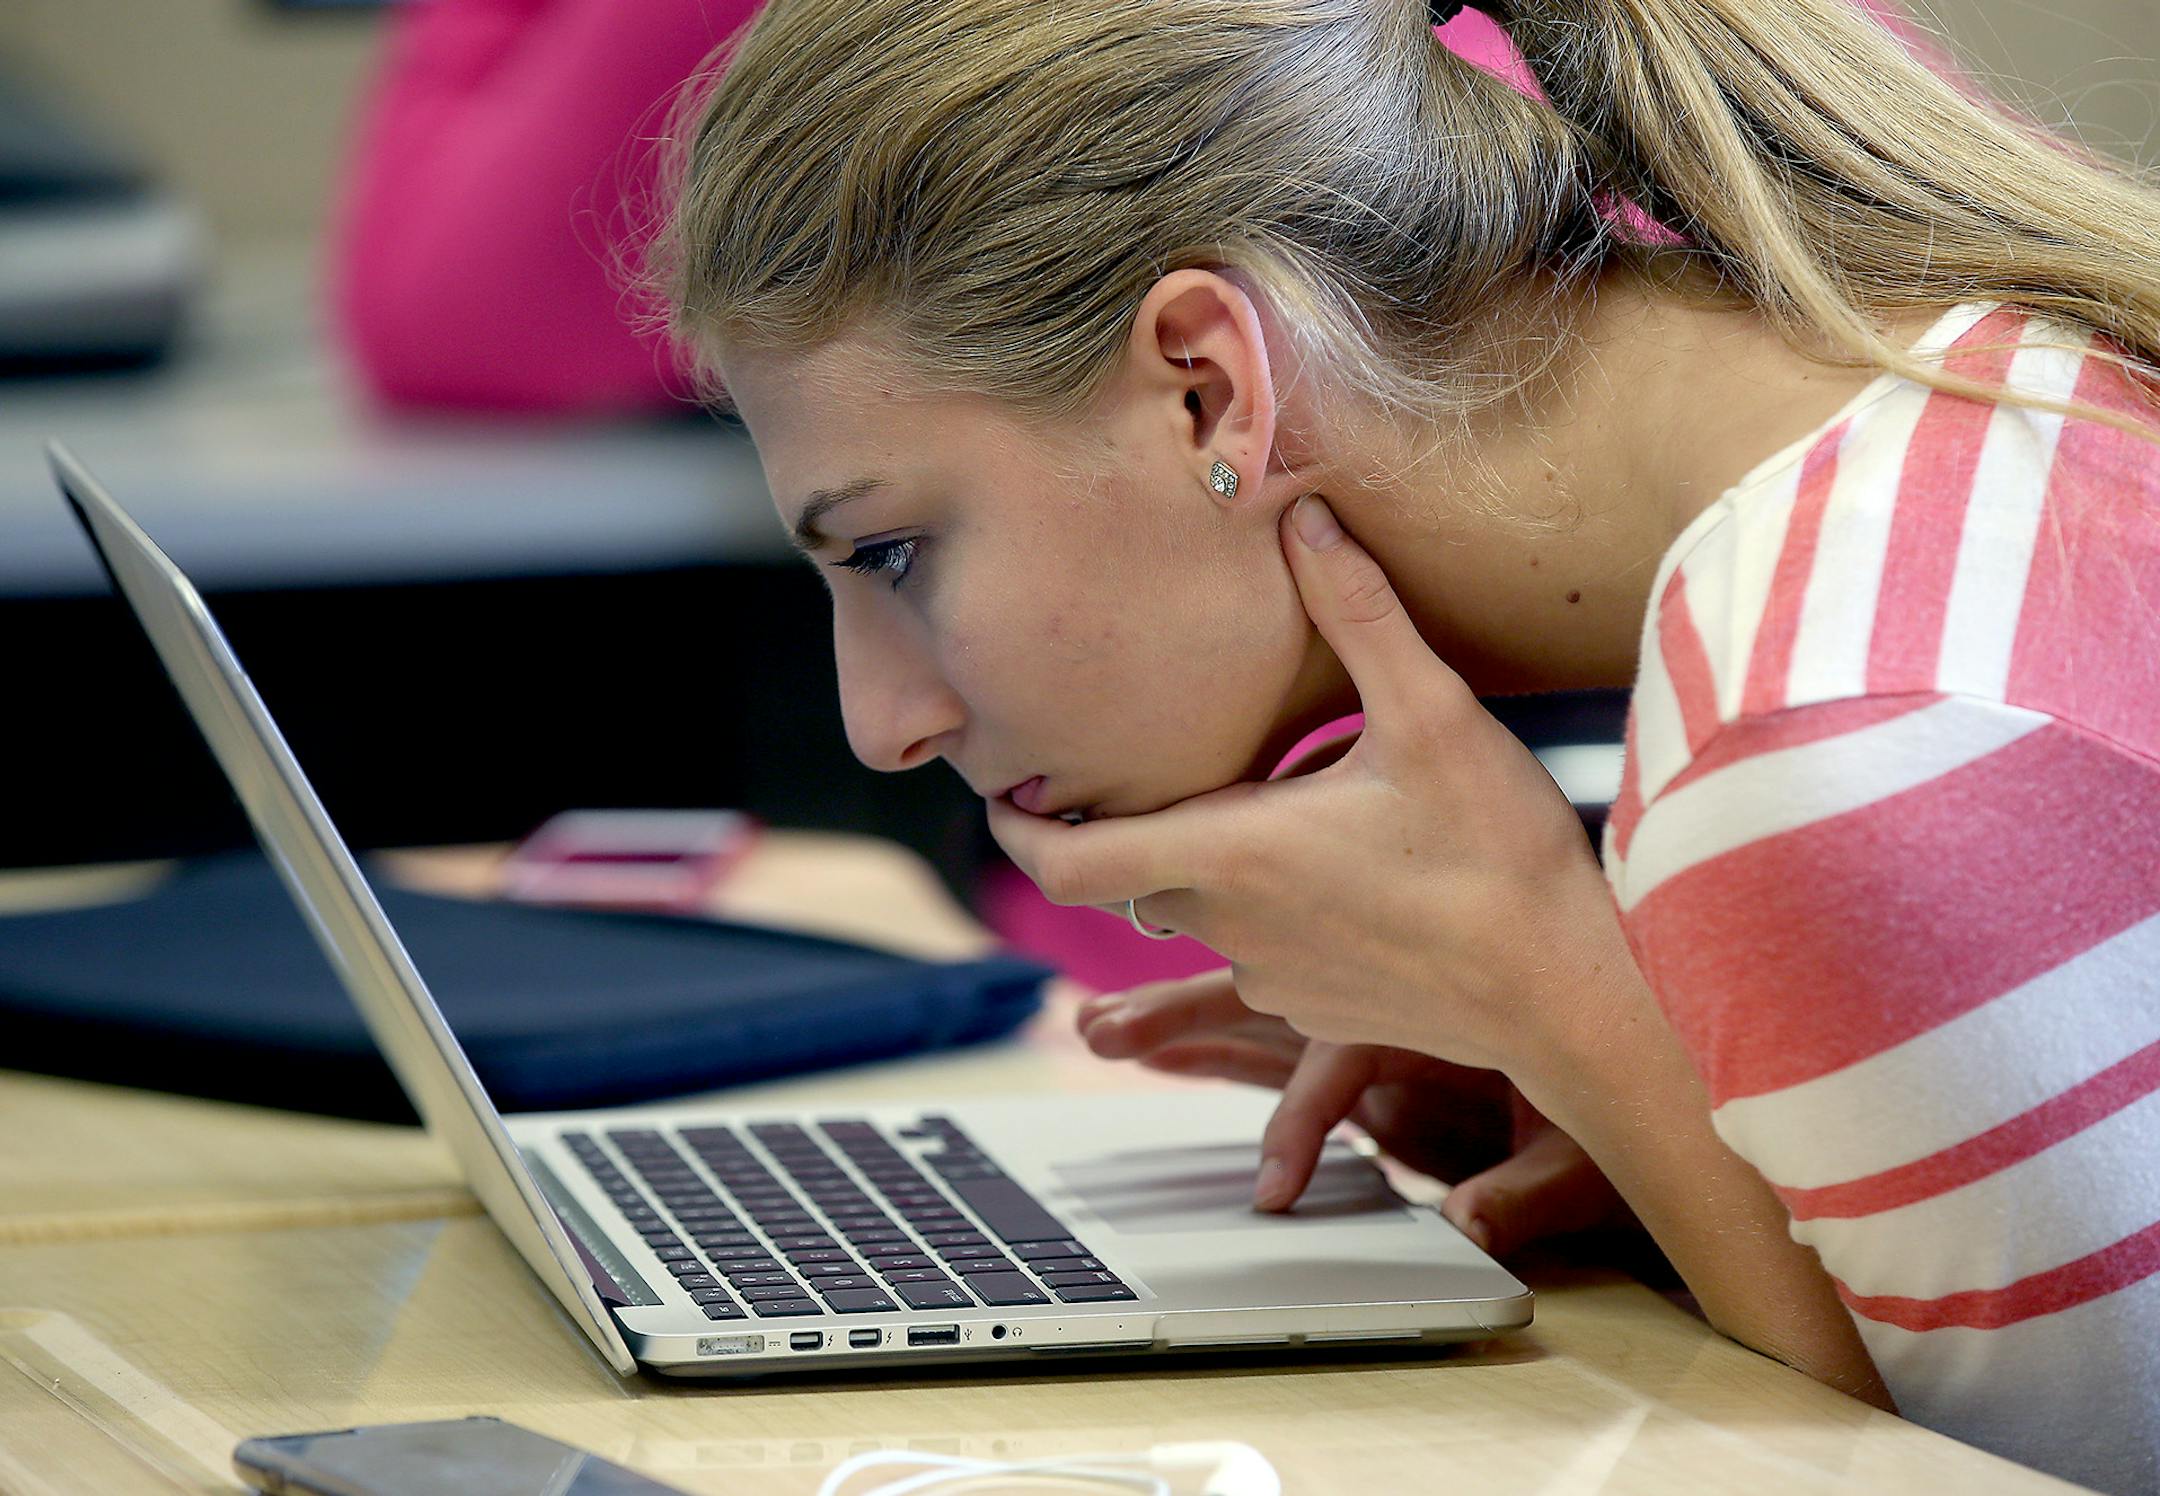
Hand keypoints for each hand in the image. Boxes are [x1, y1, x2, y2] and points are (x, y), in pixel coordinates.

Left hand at [990, 495, 1634, 1081]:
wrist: (1570, 987)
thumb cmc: (1500, 855)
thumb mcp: (1433, 715)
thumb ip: (1360, 613)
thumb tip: (1308, 516)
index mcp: (1234, 855)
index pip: (1070, 864)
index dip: (1017, 831)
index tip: (1003, 796)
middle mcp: (1234, 928)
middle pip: (1138, 876)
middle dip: (1140, 824)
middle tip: (1171, 762)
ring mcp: (1271, 981)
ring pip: (1202, 913)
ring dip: (1216, 864)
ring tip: (1286, 806)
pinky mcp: (1312, 1011)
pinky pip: (1258, 955)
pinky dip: (1270, 910)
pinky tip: (1346, 871)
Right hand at [1078, 969, 1633, 1255]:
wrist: (1636, 1062)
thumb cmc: (1619, 1087)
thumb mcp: (1584, 1147)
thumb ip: (1528, 1190)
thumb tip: (1471, 1228)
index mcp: (1439, 1004)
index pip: (1345, 1054)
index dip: (1302, 1123)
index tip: (1274, 1195)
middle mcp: (1389, 1001)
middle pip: (1272, 1003)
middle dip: (1187, 1018)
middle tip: (1103, 1028)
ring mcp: (1370, 1021)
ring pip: (1256, 1017)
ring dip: (1181, 1025)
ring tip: (1100, 1029)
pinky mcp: (1362, 1059)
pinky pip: (1274, 1053)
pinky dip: (1214, 1049)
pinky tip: (1159, 1050)